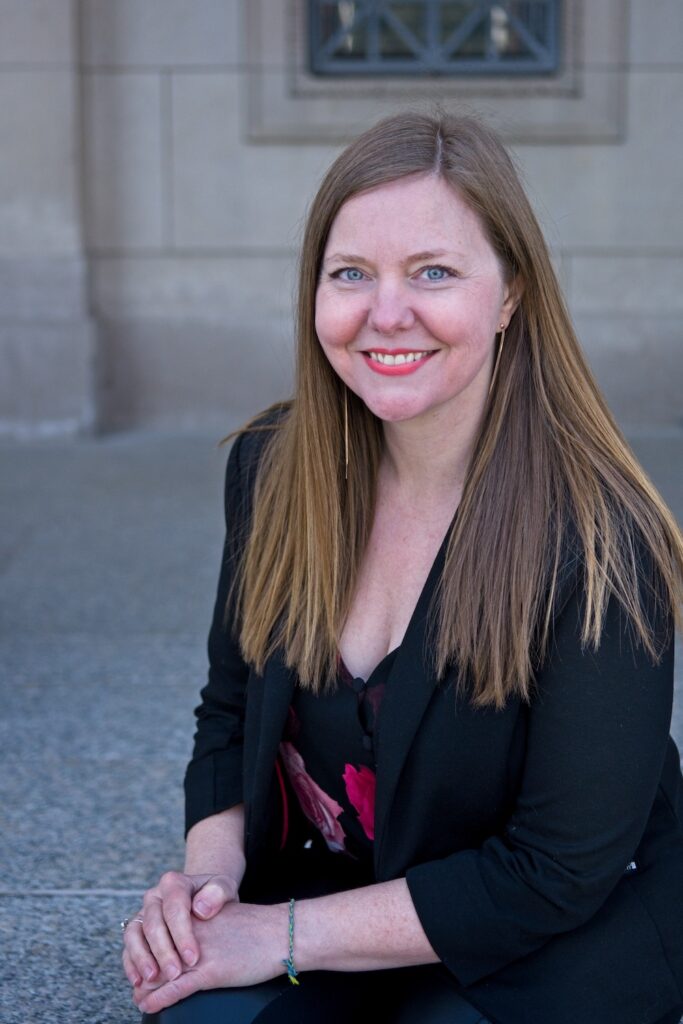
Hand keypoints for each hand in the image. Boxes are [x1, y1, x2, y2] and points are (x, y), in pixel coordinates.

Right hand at [122, 871, 240, 988]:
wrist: (204, 900)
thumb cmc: (215, 897)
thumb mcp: (224, 888)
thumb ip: (218, 892)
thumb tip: (201, 909)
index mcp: (173, 883)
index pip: (174, 907)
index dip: (182, 934)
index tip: (193, 958)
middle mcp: (153, 896)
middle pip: (152, 923)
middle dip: (163, 951)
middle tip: (175, 974)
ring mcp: (142, 914)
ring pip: (134, 934)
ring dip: (142, 958)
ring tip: (153, 979)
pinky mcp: (135, 931)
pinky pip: (128, 947)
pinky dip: (131, 964)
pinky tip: (139, 980)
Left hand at [132, 900, 287, 1014]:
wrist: (279, 932)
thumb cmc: (254, 927)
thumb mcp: (221, 917)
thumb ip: (201, 924)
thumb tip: (184, 943)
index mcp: (193, 912)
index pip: (158, 928)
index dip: (145, 947)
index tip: (142, 961)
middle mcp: (192, 929)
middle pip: (155, 949)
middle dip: (143, 968)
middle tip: (137, 984)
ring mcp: (200, 951)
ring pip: (162, 971)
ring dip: (146, 987)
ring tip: (139, 997)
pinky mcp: (211, 971)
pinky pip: (177, 988)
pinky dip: (159, 999)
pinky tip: (149, 1005)